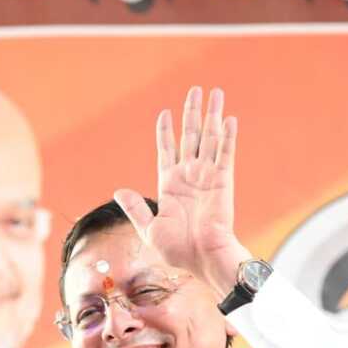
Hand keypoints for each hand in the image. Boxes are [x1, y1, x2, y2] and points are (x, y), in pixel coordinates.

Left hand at [114, 87, 251, 293]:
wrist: (201, 258)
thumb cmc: (177, 250)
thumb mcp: (149, 228)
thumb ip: (136, 208)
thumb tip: (120, 191)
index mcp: (170, 185)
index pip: (167, 150)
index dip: (166, 131)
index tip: (164, 113)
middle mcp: (189, 176)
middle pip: (191, 135)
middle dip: (192, 112)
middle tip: (196, 90)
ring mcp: (206, 176)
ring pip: (209, 138)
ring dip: (212, 115)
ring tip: (215, 92)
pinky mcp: (222, 180)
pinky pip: (225, 153)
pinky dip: (227, 136)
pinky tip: (227, 118)